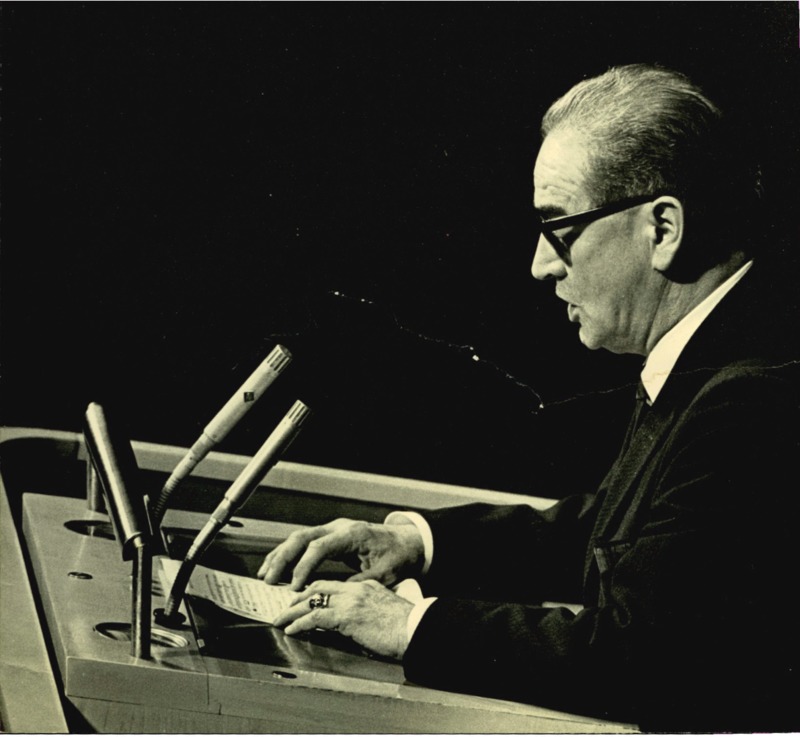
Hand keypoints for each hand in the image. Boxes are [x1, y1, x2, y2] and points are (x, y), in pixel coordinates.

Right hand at [258, 517, 423, 590]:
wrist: (406, 540)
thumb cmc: (397, 556)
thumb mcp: (384, 574)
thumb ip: (359, 584)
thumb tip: (335, 596)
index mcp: (352, 534)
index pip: (319, 546)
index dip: (304, 566)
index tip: (294, 586)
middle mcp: (339, 527)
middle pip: (302, 537)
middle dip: (283, 558)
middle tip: (269, 579)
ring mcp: (333, 529)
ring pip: (299, 537)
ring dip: (280, 555)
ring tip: (265, 574)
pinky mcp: (330, 535)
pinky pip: (304, 541)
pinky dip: (289, 553)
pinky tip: (277, 567)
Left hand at [272, 579, 413, 659]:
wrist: (415, 629)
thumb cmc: (406, 627)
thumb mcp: (384, 612)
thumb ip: (367, 612)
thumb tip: (354, 625)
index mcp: (366, 586)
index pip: (334, 584)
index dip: (315, 591)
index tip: (304, 598)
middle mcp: (356, 589)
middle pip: (319, 587)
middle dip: (299, 597)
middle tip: (286, 606)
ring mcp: (350, 601)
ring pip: (312, 600)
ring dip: (292, 611)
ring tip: (281, 620)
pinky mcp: (346, 616)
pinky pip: (315, 617)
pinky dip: (300, 623)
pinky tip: (291, 629)